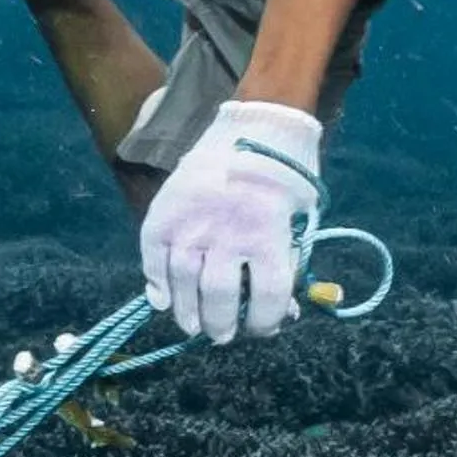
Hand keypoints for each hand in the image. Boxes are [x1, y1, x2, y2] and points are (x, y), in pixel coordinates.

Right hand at [140, 100, 322, 344]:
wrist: (259, 122)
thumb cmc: (288, 176)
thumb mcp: (303, 219)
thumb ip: (290, 264)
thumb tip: (284, 312)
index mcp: (268, 234)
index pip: (266, 299)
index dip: (266, 323)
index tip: (263, 328)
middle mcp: (227, 232)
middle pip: (218, 299)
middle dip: (221, 326)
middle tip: (222, 334)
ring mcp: (191, 222)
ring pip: (182, 284)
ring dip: (187, 314)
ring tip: (194, 325)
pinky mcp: (166, 212)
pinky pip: (153, 257)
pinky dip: (156, 284)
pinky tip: (164, 300)